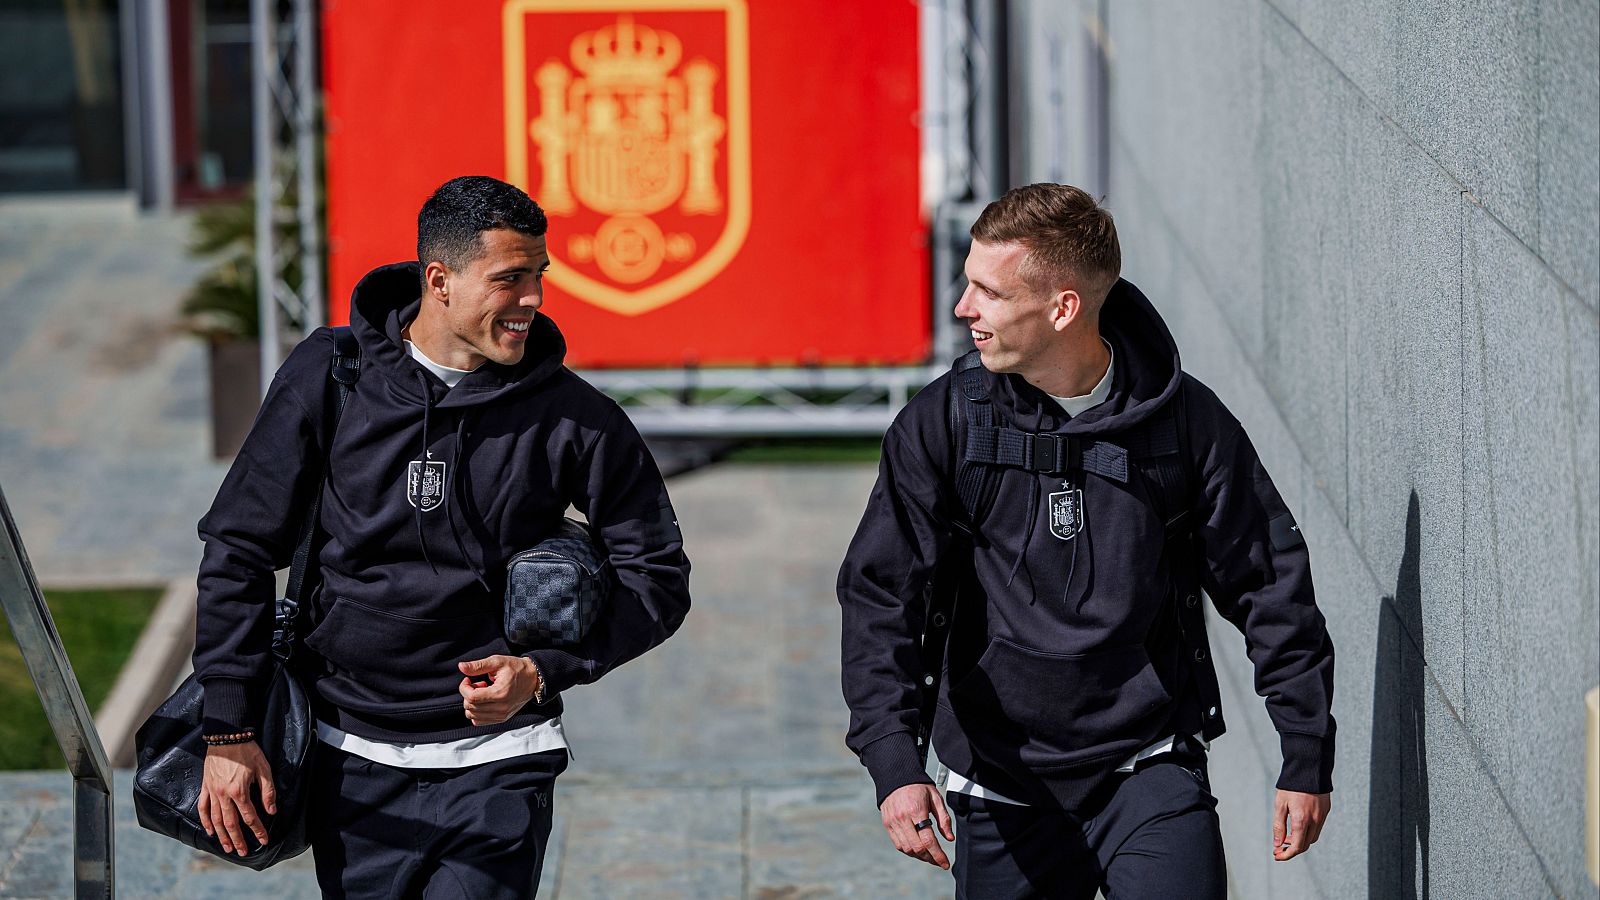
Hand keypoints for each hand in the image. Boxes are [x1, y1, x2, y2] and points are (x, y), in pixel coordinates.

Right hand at [198, 741, 275, 856]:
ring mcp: (212, 791)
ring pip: (216, 819)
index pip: (250, 816)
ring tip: (228, 847)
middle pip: (230, 823)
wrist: (227, 736)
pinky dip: (205, 821)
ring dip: (222, 835)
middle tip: (243, 852)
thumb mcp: (264, 769)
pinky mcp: (205, 786)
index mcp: (240, 791)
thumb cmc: (248, 751)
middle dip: (238, 839)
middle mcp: (224, 795)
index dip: (257, 830)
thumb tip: (272, 811)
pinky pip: (203, 807)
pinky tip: (210, 830)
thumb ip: (267, 791)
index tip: (263, 840)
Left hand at [458, 655, 541, 725]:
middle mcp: (501, 707)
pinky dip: (476, 712)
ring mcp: (502, 715)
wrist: (533, 679)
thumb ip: (478, 666)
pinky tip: (484, 701)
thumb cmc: (517, 669)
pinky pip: (479, 721)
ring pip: (473, 716)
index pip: (471, 697)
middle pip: (470, 707)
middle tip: (478, 684)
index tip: (468, 680)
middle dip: (468, 694)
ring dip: (472, 704)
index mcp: (500, 693)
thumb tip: (461, 666)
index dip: (464, 687)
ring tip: (483, 693)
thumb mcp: (497, 662)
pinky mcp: (502, 719)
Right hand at [880, 783, 954, 869]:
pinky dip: (909, 851)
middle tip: (939, 860)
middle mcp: (902, 818)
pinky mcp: (887, 824)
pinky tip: (917, 849)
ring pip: (907, 849)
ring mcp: (893, 822)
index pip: (928, 840)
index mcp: (916, 811)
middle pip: (917, 848)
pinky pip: (898, 844)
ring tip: (929, 855)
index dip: (938, 855)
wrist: (896, 777)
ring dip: (919, 856)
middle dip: (930, 858)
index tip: (945, 863)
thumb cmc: (918, 786)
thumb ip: (944, 818)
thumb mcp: (935, 798)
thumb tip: (949, 838)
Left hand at [1272, 789, 1330, 859]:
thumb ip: (1279, 826)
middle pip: (1305, 845)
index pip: (1296, 847)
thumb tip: (1277, 844)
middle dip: (1292, 850)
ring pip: (1312, 838)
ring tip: (1287, 837)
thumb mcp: (1280, 805)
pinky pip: (1318, 828)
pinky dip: (1308, 832)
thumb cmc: (1291, 787)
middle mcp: (1315, 821)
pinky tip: (1298, 826)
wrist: (1308, 768)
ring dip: (1300, 841)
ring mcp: (1322, 816)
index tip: (1277, 855)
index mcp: (1301, 820)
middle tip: (1279, 848)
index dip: (1286, 855)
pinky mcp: (1326, 811)